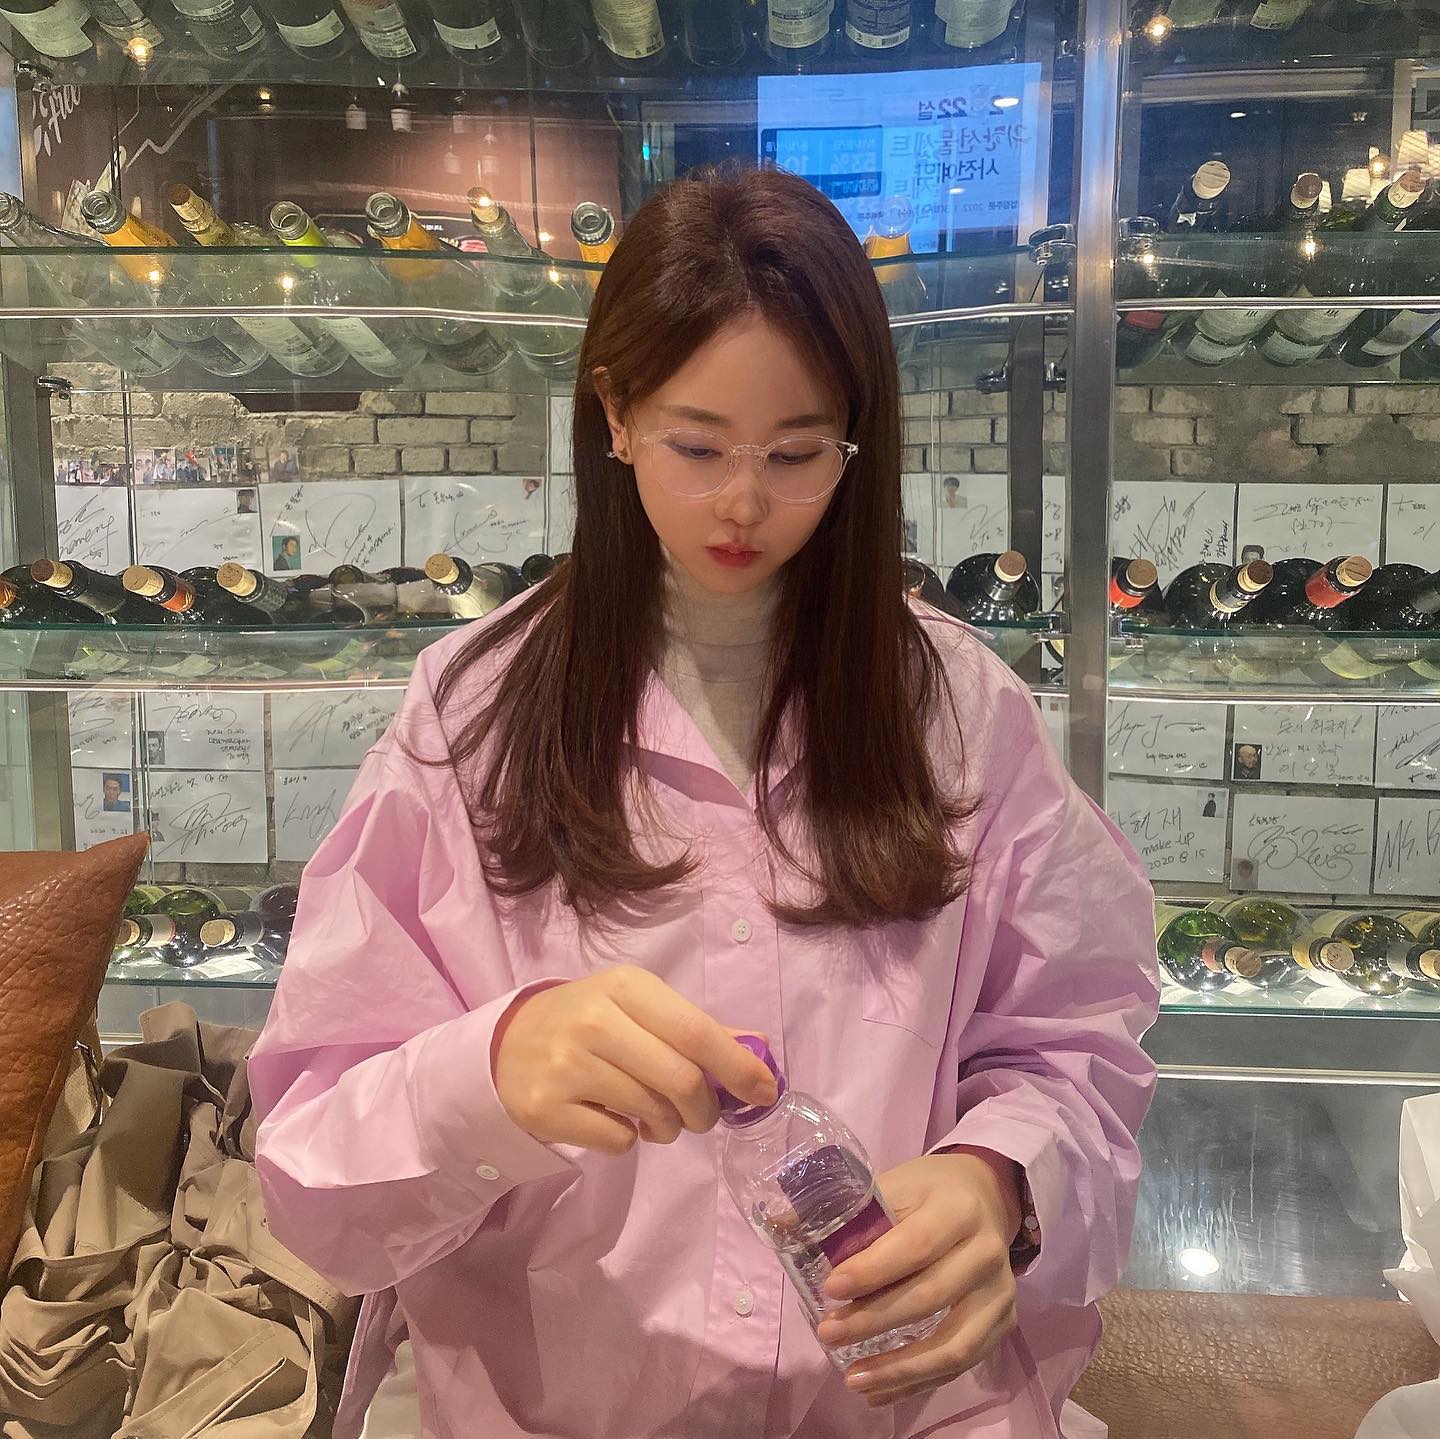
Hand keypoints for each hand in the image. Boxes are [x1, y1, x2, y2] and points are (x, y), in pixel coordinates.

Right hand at [493, 965, 776, 1155]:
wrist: (508, 1044)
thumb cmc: (589, 1022)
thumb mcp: (638, 1008)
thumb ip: (696, 1028)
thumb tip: (758, 1050)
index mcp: (626, 987)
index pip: (696, 1031)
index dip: (738, 1067)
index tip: (765, 1092)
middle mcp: (595, 1021)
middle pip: (681, 1080)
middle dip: (705, 1110)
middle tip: (701, 1117)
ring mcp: (567, 1065)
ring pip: (652, 1113)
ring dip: (669, 1126)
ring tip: (655, 1117)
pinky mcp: (546, 1108)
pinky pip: (618, 1141)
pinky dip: (630, 1140)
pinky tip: (613, 1119)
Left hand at [815, 1152, 1020, 1408]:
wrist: (985, 1196)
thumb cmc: (928, 1191)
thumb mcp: (893, 1183)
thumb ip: (846, 1208)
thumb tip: (781, 1223)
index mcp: (957, 1209)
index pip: (915, 1245)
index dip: (872, 1272)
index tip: (831, 1289)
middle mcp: (987, 1251)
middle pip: (929, 1297)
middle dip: (873, 1322)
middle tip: (827, 1334)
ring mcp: (1000, 1292)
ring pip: (953, 1345)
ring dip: (899, 1369)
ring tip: (853, 1379)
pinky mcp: (1004, 1322)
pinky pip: (962, 1362)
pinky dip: (919, 1382)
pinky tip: (881, 1391)